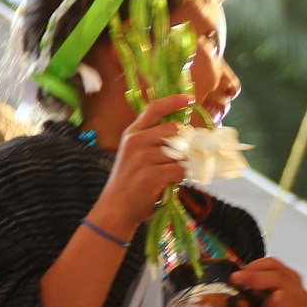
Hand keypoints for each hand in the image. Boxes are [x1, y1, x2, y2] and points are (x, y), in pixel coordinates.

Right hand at [91, 95, 192, 233]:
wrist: (116, 208)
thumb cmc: (130, 181)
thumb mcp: (135, 154)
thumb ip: (153, 141)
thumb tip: (185, 133)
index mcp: (132, 133)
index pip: (154, 109)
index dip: (173, 102)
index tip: (189, 98)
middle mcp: (136, 141)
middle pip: (174, 130)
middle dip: (185, 143)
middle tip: (183, 156)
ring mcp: (143, 158)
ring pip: (180, 153)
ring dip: (182, 164)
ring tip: (169, 174)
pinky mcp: (152, 175)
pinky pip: (180, 170)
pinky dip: (180, 178)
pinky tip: (169, 183)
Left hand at [230, 257, 306, 306]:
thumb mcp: (262, 292)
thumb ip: (255, 280)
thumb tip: (235, 274)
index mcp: (292, 280)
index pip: (274, 264)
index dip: (254, 266)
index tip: (237, 274)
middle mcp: (301, 294)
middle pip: (278, 278)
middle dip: (254, 278)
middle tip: (235, 279)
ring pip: (279, 298)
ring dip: (264, 304)